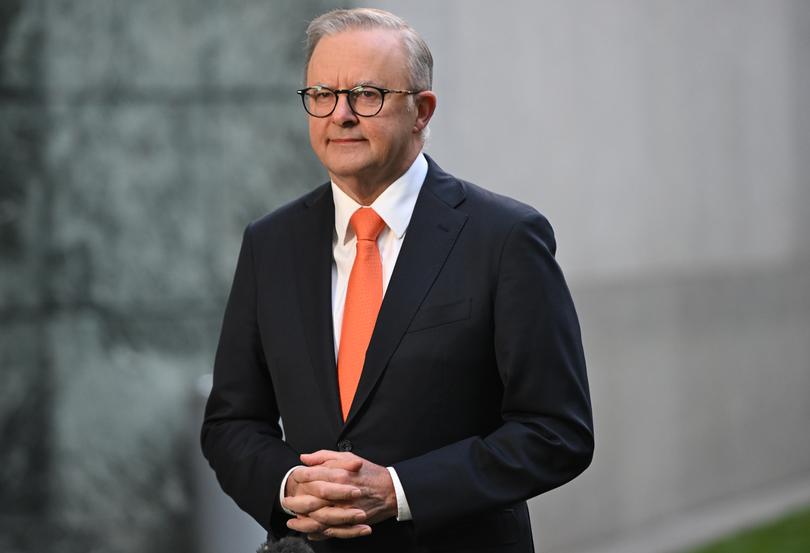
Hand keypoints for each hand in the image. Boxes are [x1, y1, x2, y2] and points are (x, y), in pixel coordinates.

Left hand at [282, 450, 397, 539]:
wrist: (391, 491)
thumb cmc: (369, 473)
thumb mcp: (348, 458)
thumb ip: (325, 456)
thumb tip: (305, 458)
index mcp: (340, 474)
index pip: (312, 475)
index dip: (299, 476)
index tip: (293, 477)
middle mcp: (341, 493)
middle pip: (312, 499)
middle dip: (296, 501)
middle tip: (287, 501)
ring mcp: (346, 510)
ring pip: (319, 518)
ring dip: (303, 521)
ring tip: (292, 520)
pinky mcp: (351, 523)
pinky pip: (331, 531)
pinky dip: (318, 533)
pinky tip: (309, 532)